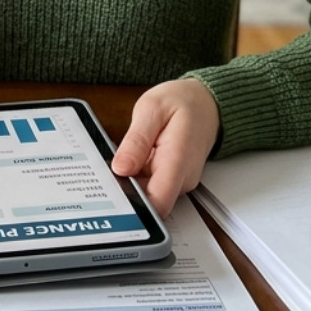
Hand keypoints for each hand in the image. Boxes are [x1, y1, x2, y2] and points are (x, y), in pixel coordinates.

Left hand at [111, 78, 220, 218]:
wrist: (206, 103)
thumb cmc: (183, 102)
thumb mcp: (152, 109)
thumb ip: (136, 140)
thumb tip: (121, 168)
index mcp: (178, 160)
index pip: (158, 203)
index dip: (133, 208)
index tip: (112, 198)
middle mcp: (181, 178)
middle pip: (148, 202)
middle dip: (124, 192)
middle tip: (104, 172)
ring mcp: (178, 182)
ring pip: (146, 194)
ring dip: (128, 182)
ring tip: (120, 159)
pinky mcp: (173, 180)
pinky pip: (149, 186)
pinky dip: (135, 176)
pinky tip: (130, 160)